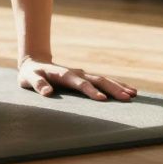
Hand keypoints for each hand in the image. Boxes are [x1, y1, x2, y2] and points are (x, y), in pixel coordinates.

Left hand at [18, 56, 137, 100]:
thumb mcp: (29, 79)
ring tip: (134, 95)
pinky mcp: (86, 78)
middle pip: (98, 80)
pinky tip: (130, 91)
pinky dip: (117, 85)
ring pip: (104, 79)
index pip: (80, 83)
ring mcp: (83, 74)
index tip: (102, 100)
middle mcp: (77, 73)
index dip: (91, 91)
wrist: (35, 63)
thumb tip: (48, 93)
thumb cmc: (31, 74)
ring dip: (119, 86)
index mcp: (64, 74)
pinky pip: (104, 81)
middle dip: (113, 89)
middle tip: (127, 98)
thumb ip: (38, 84)